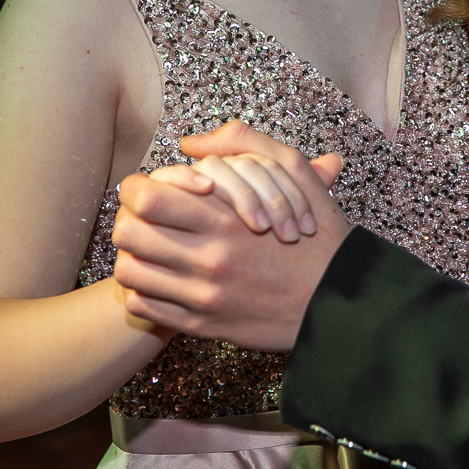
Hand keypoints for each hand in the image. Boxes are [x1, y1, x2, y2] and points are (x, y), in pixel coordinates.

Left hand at [112, 124, 349, 350]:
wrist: (340, 302)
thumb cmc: (317, 235)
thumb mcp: (293, 174)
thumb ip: (243, 144)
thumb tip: (190, 143)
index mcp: (226, 218)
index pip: (146, 197)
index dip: (137, 187)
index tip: (148, 189)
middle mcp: (209, 259)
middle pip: (128, 233)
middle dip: (129, 219)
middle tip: (144, 218)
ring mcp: (203, 296)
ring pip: (130, 272)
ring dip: (133, 255)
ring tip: (151, 249)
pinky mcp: (203, 325)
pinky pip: (145, 307)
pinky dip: (143, 290)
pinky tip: (163, 279)